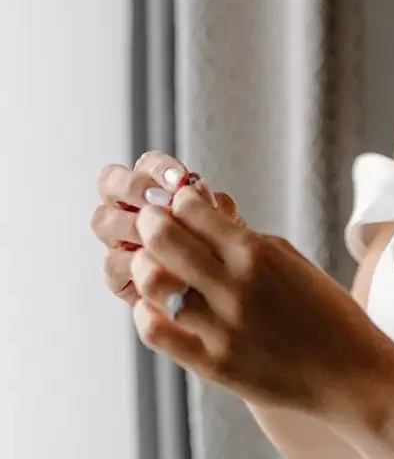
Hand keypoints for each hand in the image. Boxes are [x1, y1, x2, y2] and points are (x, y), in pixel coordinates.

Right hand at [92, 151, 228, 308]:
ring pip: (103, 221)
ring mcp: (118, 241)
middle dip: (134, 187)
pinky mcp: (117, 276)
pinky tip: (159, 267)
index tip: (181, 179)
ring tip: (162, 236)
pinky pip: (112, 264)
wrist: (221, 295)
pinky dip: (134, 264)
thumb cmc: (221, 253)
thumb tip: (196, 190)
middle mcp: (129, 210)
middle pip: (110, 183)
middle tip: (161, 201)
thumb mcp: (225, 226)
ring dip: (131, 224)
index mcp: (154, 189)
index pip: (145, 164)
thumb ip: (211, 207)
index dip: (158, 167)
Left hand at [125, 175, 393, 419]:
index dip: (177, 203)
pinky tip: (157, 307)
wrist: (351, 375)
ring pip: (152, 283)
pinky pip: (155, 332)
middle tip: (151, 226)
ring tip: (152, 267)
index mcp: (258, 255)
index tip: (177, 207)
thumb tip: (200, 218)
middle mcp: (236, 288)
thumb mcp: (292, 262)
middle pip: (162, 239)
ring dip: (145, 267)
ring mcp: (222, 329)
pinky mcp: (213, 365)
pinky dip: (146, 313)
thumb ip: (245, 241)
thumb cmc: (326, 314)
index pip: (192, 210)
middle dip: (151, 224)